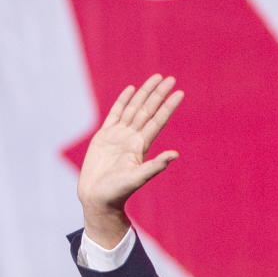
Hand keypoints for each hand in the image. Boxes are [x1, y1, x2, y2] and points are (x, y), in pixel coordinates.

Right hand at [77, 74, 183, 246]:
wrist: (98, 198)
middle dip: (158, 94)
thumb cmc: (118, 192)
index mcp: (141, 145)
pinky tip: (131, 90)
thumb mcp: (138, 178)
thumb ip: (156, 166)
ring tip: (155, 78)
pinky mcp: (104, 136)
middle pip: (147, 110)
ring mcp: (118, 135)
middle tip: (170, 78)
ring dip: (144, 94)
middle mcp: (132, 137)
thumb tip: (175, 154)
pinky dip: (123, 101)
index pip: (158, 120)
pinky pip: (115, 114)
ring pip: (133, 108)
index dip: (168, 106)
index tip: (180, 92)